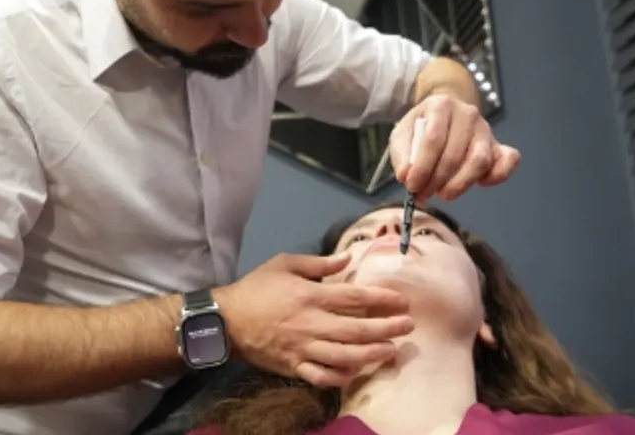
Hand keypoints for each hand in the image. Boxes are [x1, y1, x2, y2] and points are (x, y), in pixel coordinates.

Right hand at [214, 251, 413, 387]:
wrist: (227, 320)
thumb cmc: (257, 288)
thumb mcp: (285, 264)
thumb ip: (319, 263)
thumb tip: (348, 259)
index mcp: (311, 295)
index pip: (355, 297)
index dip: (382, 299)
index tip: (402, 301)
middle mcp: (312, 323)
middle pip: (357, 329)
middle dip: (387, 328)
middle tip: (407, 326)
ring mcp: (304, 348)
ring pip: (345, 356)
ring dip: (372, 354)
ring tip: (390, 350)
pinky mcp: (295, 367)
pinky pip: (323, 377)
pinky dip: (342, 376)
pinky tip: (356, 371)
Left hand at [389, 92, 519, 202]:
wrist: (443, 114)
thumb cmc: (421, 127)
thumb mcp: (402, 135)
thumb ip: (401, 154)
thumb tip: (405, 176)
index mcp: (441, 105)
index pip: (433, 139)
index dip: (422, 167)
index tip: (412, 186)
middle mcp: (467, 113)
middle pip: (455, 153)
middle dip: (437, 180)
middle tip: (424, 195)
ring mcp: (486, 128)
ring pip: (480, 160)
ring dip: (461, 183)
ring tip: (445, 194)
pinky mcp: (499, 144)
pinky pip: (508, 160)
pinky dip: (498, 175)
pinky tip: (481, 184)